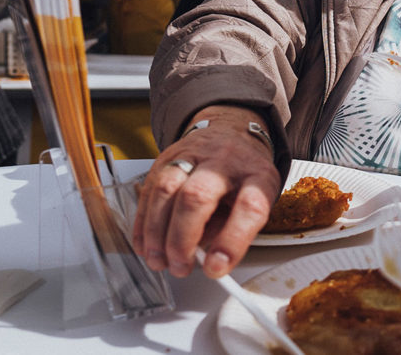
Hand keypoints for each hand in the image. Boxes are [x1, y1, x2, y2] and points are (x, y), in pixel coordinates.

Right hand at [130, 106, 281, 278]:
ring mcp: (193, 155)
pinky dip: (143, 223)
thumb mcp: (257, 200)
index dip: (232, 241)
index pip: (249, 206)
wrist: (231, 131)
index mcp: (256, 175)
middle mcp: (225, 160)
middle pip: (197, 196)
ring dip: (157, 233)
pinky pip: (148, 190)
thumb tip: (208, 260)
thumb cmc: (245, 174)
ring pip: (166, 189)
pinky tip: (145, 245)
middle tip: (180, 266)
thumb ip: (233, 229)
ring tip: (159, 261)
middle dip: (182, 239)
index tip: (216, 269)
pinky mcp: (166, 157)